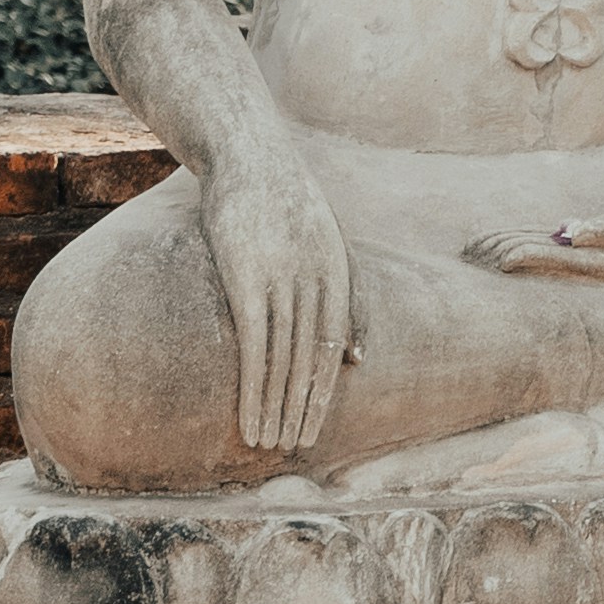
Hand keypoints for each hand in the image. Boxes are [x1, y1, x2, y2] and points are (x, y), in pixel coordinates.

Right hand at [201, 150, 354, 458]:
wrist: (249, 155)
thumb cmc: (284, 204)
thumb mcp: (325, 244)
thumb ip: (340, 300)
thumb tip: (357, 360)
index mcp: (338, 271)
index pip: (335, 346)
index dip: (324, 393)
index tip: (313, 429)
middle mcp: (316, 277)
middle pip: (311, 359)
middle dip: (302, 409)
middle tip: (294, 449)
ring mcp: (282, 278)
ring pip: (284, 360)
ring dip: (276, 408)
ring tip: (267, 444)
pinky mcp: (246, 280)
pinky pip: (254, 347)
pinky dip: (253, 388)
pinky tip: (248, 417)